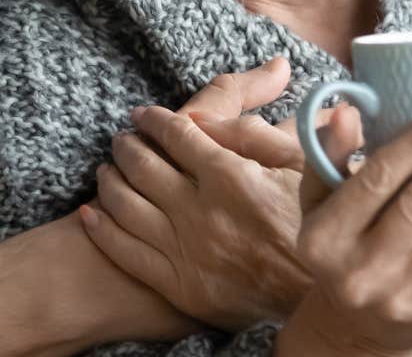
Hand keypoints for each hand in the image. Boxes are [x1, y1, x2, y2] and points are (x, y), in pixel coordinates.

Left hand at [68, 57, 296, 340]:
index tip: (142, 114)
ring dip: (109, 180)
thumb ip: (248, 132)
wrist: (318, 297)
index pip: (175, 134)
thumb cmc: (313, 222)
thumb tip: (200, 114)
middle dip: (126, 145)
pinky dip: (102, 228)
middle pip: (142, 165)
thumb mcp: (299, 164)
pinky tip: (93, 212)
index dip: (152, 119)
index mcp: (231, 176)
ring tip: (107, 168)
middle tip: (122, 138)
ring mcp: (187, 250)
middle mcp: (202, 211)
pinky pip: (126, 251)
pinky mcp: (179, 286)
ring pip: (126, 205)